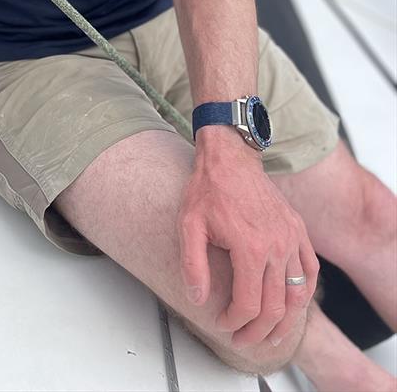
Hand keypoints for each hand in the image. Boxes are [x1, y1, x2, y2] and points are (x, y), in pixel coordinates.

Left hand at [179, 130, 318, 347]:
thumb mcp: (189, 225)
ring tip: (271, 335)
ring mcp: (292, 238)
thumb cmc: (208, 189)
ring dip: (285, 322)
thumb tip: (198, 299)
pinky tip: (292, 304)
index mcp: (250, 247)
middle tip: (242, 339)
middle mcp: (277, 246)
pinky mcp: (298, 230)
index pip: (248, 304)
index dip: (234, 322)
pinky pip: (310, 271)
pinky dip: (304, 293)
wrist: (230, 158)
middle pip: (274, 307)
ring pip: (297, 296)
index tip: (222, 324)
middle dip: (257, 331)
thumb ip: (193, 265)